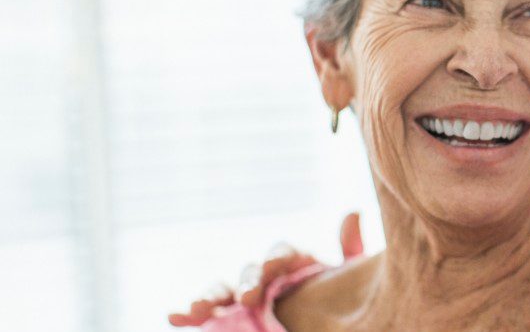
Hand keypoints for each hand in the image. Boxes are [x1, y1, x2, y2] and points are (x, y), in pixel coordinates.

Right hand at [167, 212, 364, 326]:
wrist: (319, 318)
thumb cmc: (333, 295)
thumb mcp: (347, 275)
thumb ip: (350, 249)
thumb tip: (353, 213)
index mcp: (293, 261)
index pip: (283, 253)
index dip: (278, 257)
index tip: (275, 267)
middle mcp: (263, 274)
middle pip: (250, 271)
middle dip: (247, 282)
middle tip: (247, 297)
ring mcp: (242, 294)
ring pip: (223, 290)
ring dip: (210, 296)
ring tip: (198, 308)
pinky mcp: (226, 316)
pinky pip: (206, 314)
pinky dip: (188, 313)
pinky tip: (174, 317)